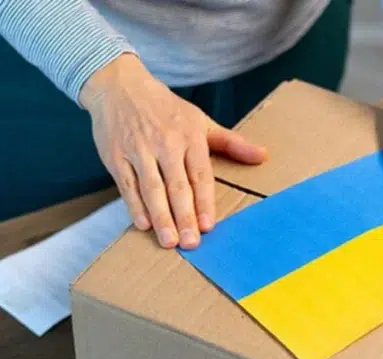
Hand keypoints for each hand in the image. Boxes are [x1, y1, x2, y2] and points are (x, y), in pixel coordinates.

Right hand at [79, 53, 266, 248]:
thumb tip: (263, 156)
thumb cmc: (166, 109)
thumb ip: (231, 142)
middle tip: (191, 243)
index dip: (204, 202)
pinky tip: (144, 225)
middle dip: (184, 216)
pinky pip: (127, 186)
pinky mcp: (116, 157)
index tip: (209, 226)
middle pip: (177, 186)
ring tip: (169, 241)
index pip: (200, 174)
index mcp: (189, 136)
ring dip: (161, 216)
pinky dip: (135, 206)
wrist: (120, 87)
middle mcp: (165, 144)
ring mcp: (139, 151)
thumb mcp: (201, 121)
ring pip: (152, 189)